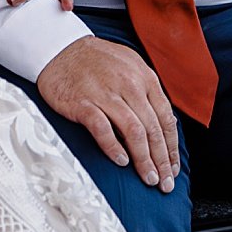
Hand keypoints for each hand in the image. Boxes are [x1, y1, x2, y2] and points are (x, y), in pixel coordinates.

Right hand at [36, 36, 178, 192]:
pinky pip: (103, 129)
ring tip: (148, 178)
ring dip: (143, 159)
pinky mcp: (83, 103)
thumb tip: (160, 123)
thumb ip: (146, 91)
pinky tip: (121, 161)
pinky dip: (114, 147)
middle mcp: (130, 85)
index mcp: (145, 78)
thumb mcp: (129, 66)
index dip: (171, 148)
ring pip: (134, 132)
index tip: (172, 168)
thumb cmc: (95, 60)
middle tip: (164, 184)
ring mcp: (106, 94)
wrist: (59, 48)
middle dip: (161, 160)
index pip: (166, 119)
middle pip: (153, 129)